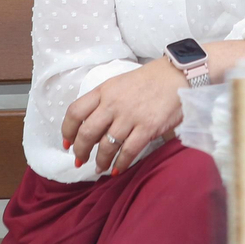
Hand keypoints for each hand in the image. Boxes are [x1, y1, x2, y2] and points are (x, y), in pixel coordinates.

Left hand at [61, 59, 186, 175]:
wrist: (177, 74)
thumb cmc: (149, 79)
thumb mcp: (120, 83)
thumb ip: (104, 101)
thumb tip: (93, 127)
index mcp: (104, 90)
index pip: (75, 112)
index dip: (67, 131)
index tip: (67, 143)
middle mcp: (113, 103)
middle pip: (87, 133)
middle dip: (81, 151)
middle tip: (80, 160)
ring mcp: (130, 116)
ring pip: (106, 146)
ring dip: (101, 161)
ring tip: (100, 167)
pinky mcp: (147, 127)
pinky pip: (128, 151)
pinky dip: (121, 163)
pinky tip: (118, 169)